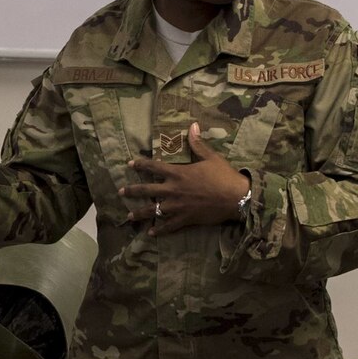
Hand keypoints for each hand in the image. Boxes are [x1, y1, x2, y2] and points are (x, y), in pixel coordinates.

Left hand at [119, 122, 249, 233]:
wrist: (237, 198)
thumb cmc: (224, 176)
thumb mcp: (211, 157)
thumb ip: (198, 144)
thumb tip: (192, 125)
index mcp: (178, 174)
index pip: (154, 167)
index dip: (141, 164)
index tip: (130, 164)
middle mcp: (173, 190)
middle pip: (147, 190)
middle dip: (132, 191)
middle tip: (121, 192)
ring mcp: (178, 206)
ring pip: (154, 211)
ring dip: (140, 213)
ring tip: (129, 216)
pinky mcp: (185, 219)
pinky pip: (169, 226)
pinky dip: (160, 230)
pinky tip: (151, 233)